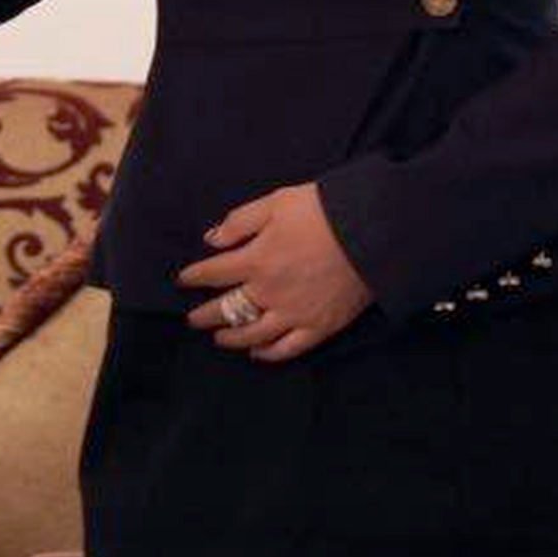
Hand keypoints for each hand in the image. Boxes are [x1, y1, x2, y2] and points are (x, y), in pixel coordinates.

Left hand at [175, 183, 374, 364]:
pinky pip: (288, 348)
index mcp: (256, 259)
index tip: (183, 280)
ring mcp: (294, 314)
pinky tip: (256, 353)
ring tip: (219, 338)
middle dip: (204, 315)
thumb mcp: (276, 202)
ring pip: (252, 335)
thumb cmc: (324, 210)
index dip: (194, 277)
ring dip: (230, 338)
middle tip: (193, 319)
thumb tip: (211, 239)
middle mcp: (269, 292)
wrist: (374, 232)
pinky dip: (268, 354)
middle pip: (226, 309)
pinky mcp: (319, 327)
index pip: (213, 273)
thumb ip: (240, 221)